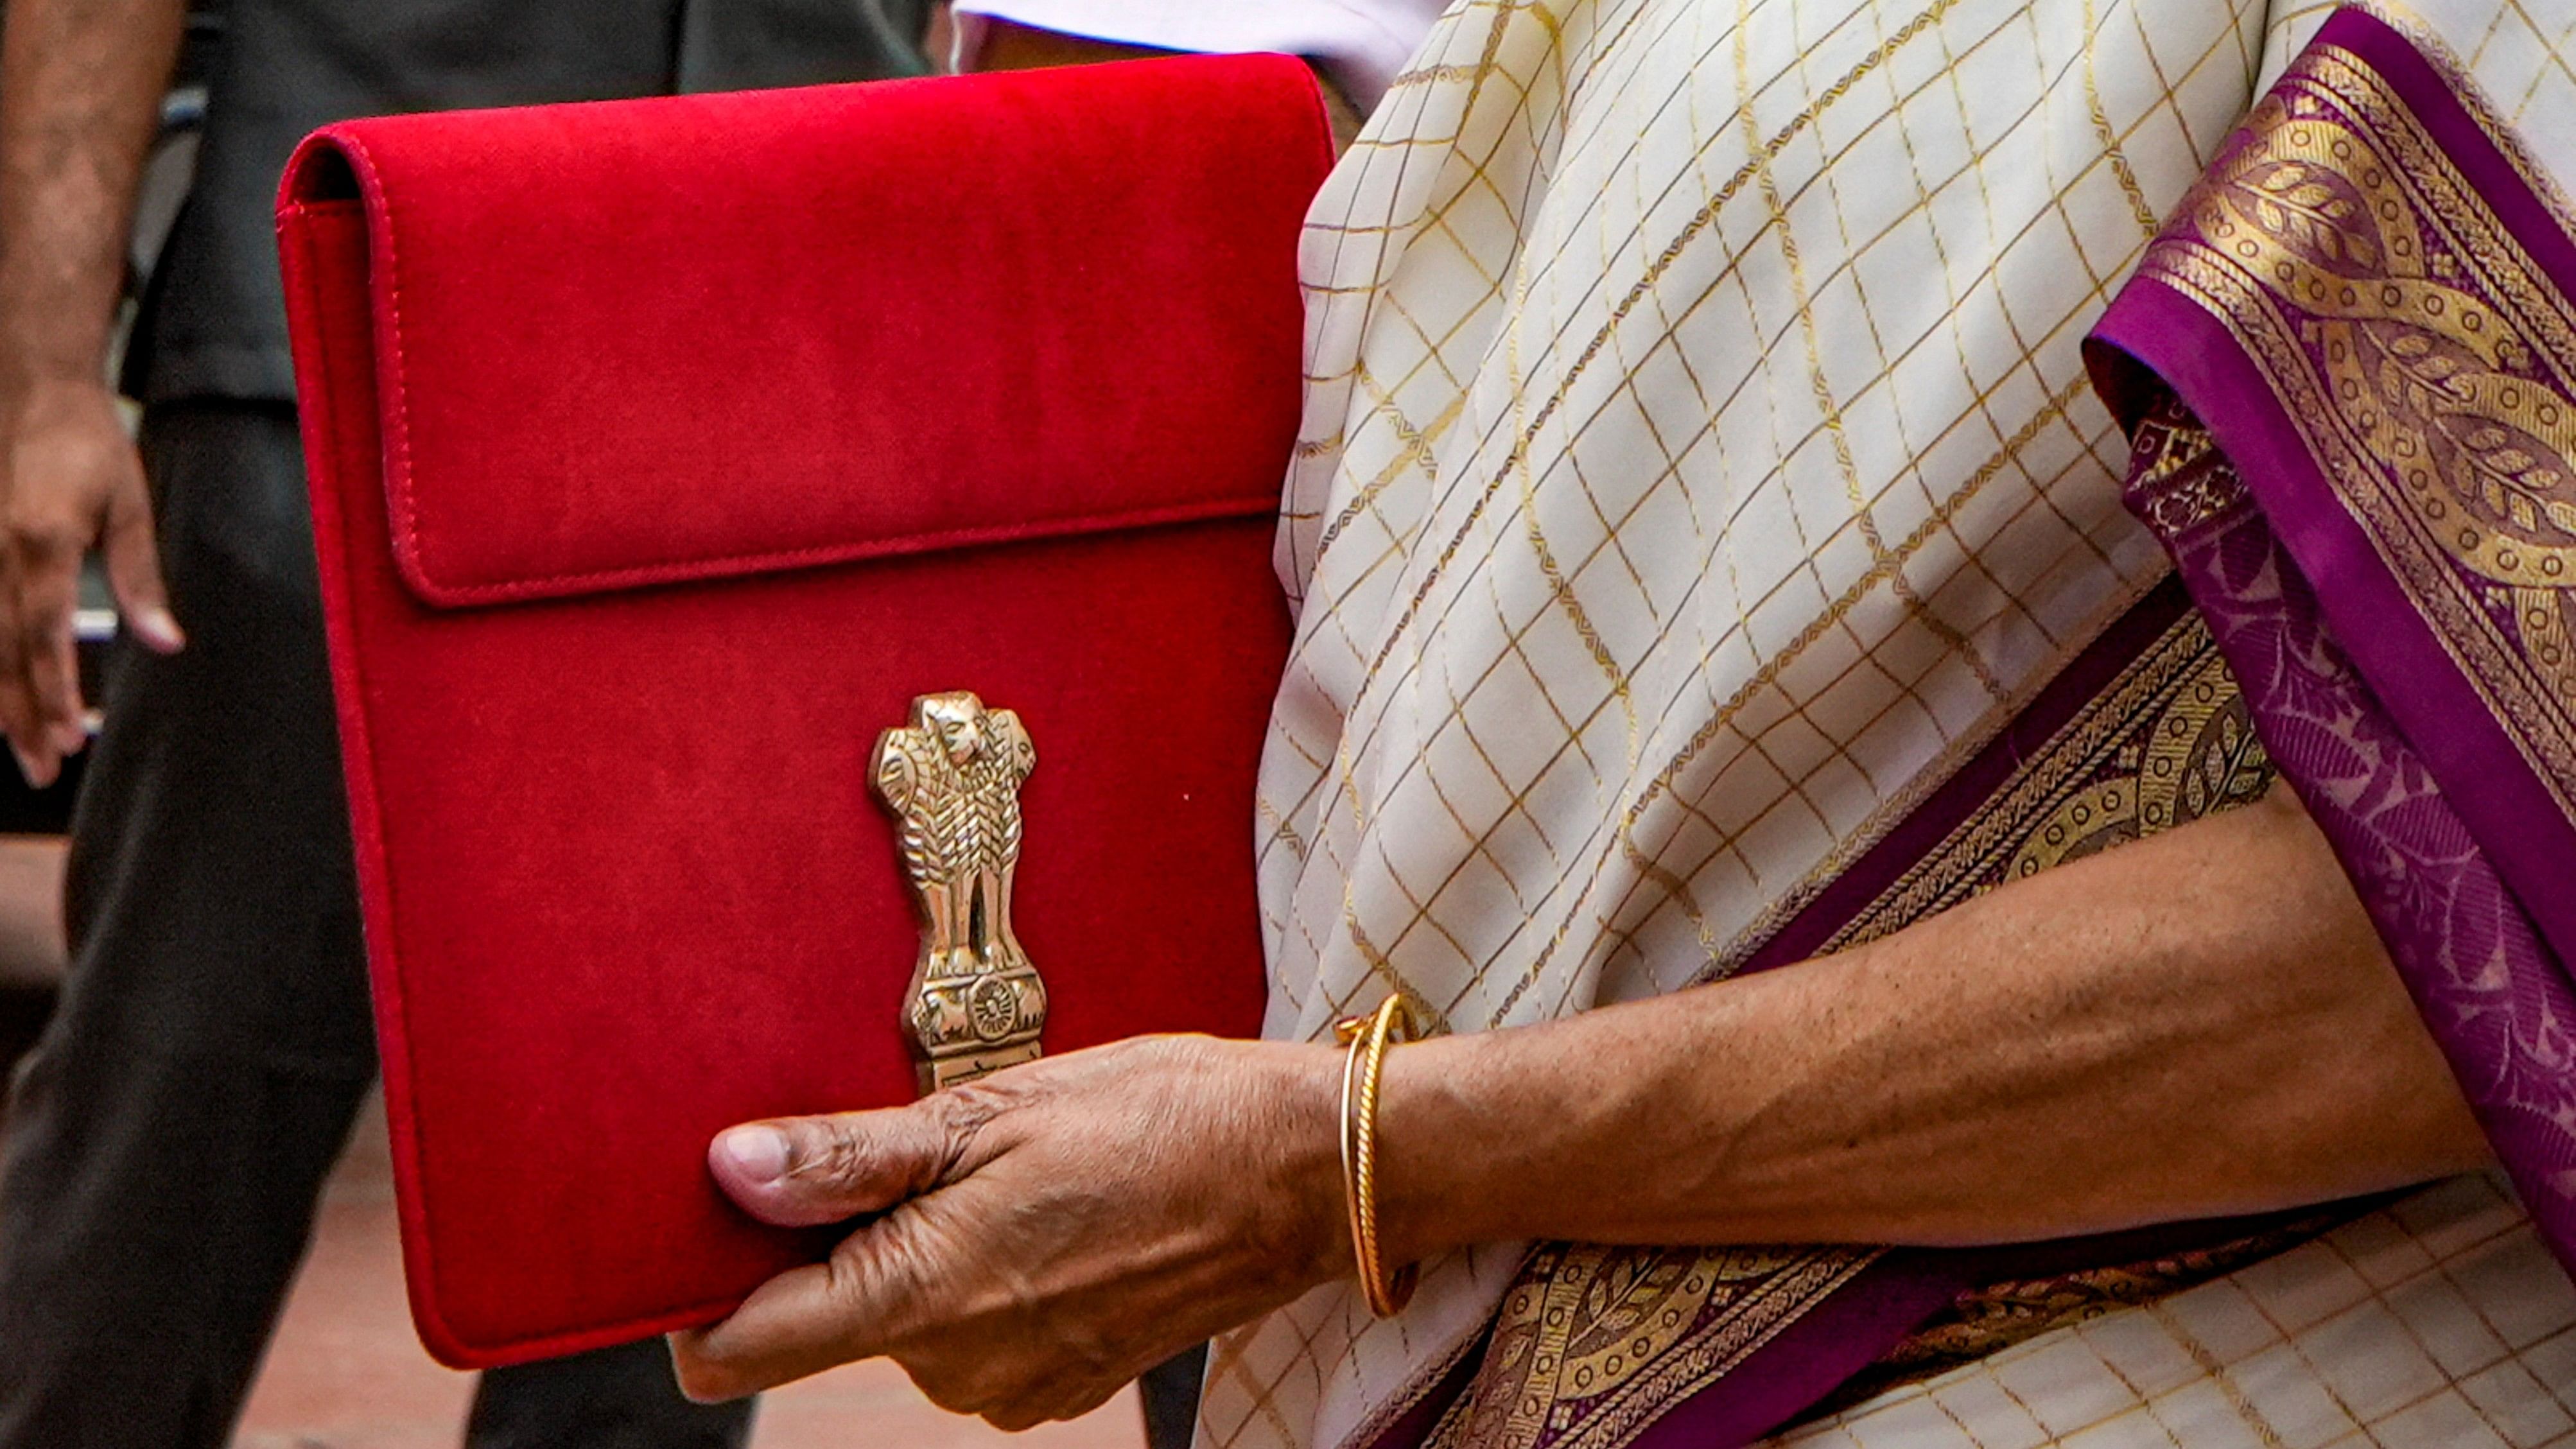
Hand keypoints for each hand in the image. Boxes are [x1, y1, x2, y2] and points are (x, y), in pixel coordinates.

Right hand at [0, 374, 179, 783]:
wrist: (31, 388)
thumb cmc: (87, 444)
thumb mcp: (129, 505)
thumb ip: (140, 578)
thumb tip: (167, 643)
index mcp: (41, 541)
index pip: (45, 633)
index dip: (54, 689)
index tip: (69, 735)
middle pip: (6, 652)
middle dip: (24, 715)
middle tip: (46, 769)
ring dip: (1, 701)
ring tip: (24, 751)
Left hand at [669, 1035, 1348, 1428]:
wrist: (1303, 1172)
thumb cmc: (1158, 1116)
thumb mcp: (992, 1108)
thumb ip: (850, 1157)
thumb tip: (729, 1171)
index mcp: (922, 1296)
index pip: (738, 1353)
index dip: (697, 1295)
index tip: (717, 1223)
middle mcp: (955, 1369)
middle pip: (822, 1323)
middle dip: (838, 1241)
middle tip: (916, 1147)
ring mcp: (1012, 1387)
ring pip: (898, 1324)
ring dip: (916, 1252)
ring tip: (996, 1169)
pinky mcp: (1059, 1385)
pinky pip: (968, 1338)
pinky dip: (978, 1278)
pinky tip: (1042, 1211)